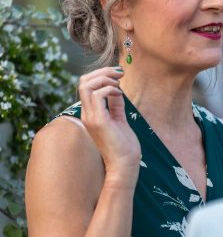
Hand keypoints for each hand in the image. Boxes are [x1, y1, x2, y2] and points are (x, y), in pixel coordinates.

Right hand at [78, 67, 140, 189]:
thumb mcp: (120, 120)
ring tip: (119, 84)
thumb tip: (117, 90)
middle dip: (102, 72)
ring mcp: (90, 117)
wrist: (125, 165)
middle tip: (120, 74)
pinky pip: (97, 94)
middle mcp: (86, 114)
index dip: (101, 75)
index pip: (86, 86)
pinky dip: (109, 88)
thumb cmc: (124, 146)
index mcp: (90, 114)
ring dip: (105, 78)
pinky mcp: (98, 121)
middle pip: (83, 81)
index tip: (118, 76)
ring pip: (86, 85)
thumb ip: (116, 105)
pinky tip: (119, 93)